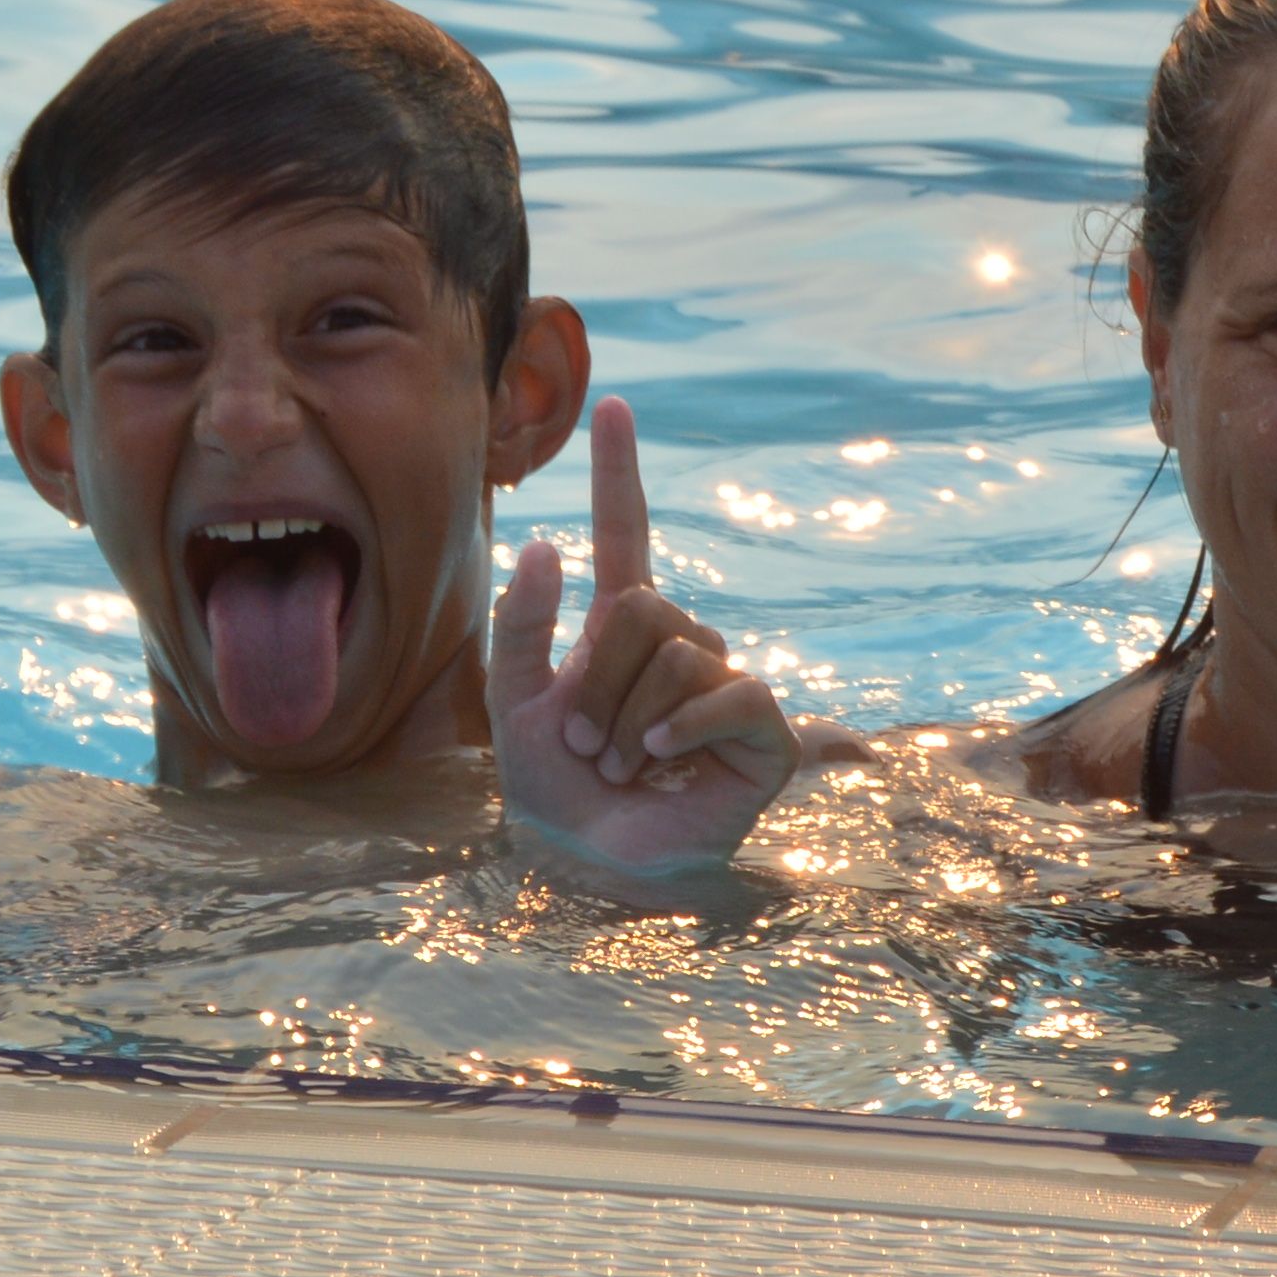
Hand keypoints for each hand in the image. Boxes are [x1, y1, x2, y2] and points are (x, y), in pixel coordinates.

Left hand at [489, 395, 795, 875]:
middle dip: (597, 679)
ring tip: (621, 768)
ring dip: (628, 721)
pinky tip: (662, 763)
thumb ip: (522, 626)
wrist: (593, 869)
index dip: (620, 472)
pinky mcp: (763, 734)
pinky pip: (731, 692)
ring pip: (678, 652)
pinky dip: (684, 728)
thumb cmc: (555, 794)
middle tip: (586, 745)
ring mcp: (726, 685)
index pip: (630, 533)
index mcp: (623, 629)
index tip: (615, 407)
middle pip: (643, 607)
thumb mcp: (514, 704)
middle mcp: (682, 645)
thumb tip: (547, 544)